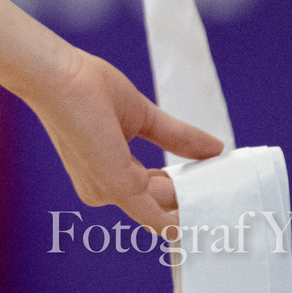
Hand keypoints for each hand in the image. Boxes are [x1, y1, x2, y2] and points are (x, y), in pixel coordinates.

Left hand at [28, 48, 224, 234]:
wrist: (60, 76)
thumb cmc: (87, 87)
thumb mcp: (143, 117)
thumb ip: (177, 137)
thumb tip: (216, 149)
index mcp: (107, 175)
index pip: (153, 194)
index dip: (185, 193)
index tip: (215, 190)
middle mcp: (103, 190)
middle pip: (164, 205)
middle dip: (196, 199)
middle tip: (231, 192)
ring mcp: (109, 192)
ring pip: (167, 207)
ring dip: (196, 199)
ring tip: (225, 186)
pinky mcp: (118, 187)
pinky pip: (161, 215)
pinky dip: (187, 216)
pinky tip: (209, 215)